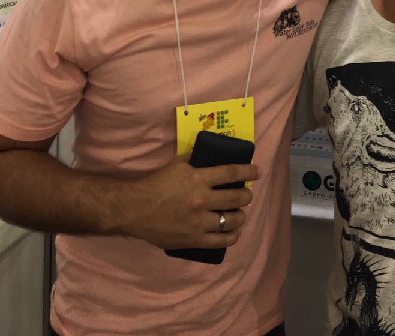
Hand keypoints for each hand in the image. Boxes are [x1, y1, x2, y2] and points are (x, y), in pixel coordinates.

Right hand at [121, 157, 259, 249]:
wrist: (135, 209)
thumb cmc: (157, 184)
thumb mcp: (177, 164)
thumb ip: (196, 159)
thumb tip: (214, 154)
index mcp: (198, 178)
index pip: (231, 173)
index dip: (249, 171)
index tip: (258, 171)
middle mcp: (201, 200)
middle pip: (237, 198)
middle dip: (246, 196)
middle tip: (246, 195)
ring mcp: (199, 222)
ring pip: (232, 220)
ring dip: (241, 216)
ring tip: (240, 214)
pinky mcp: (194, 240)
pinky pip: (221, 241)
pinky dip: (233, 236)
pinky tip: (234, 232)